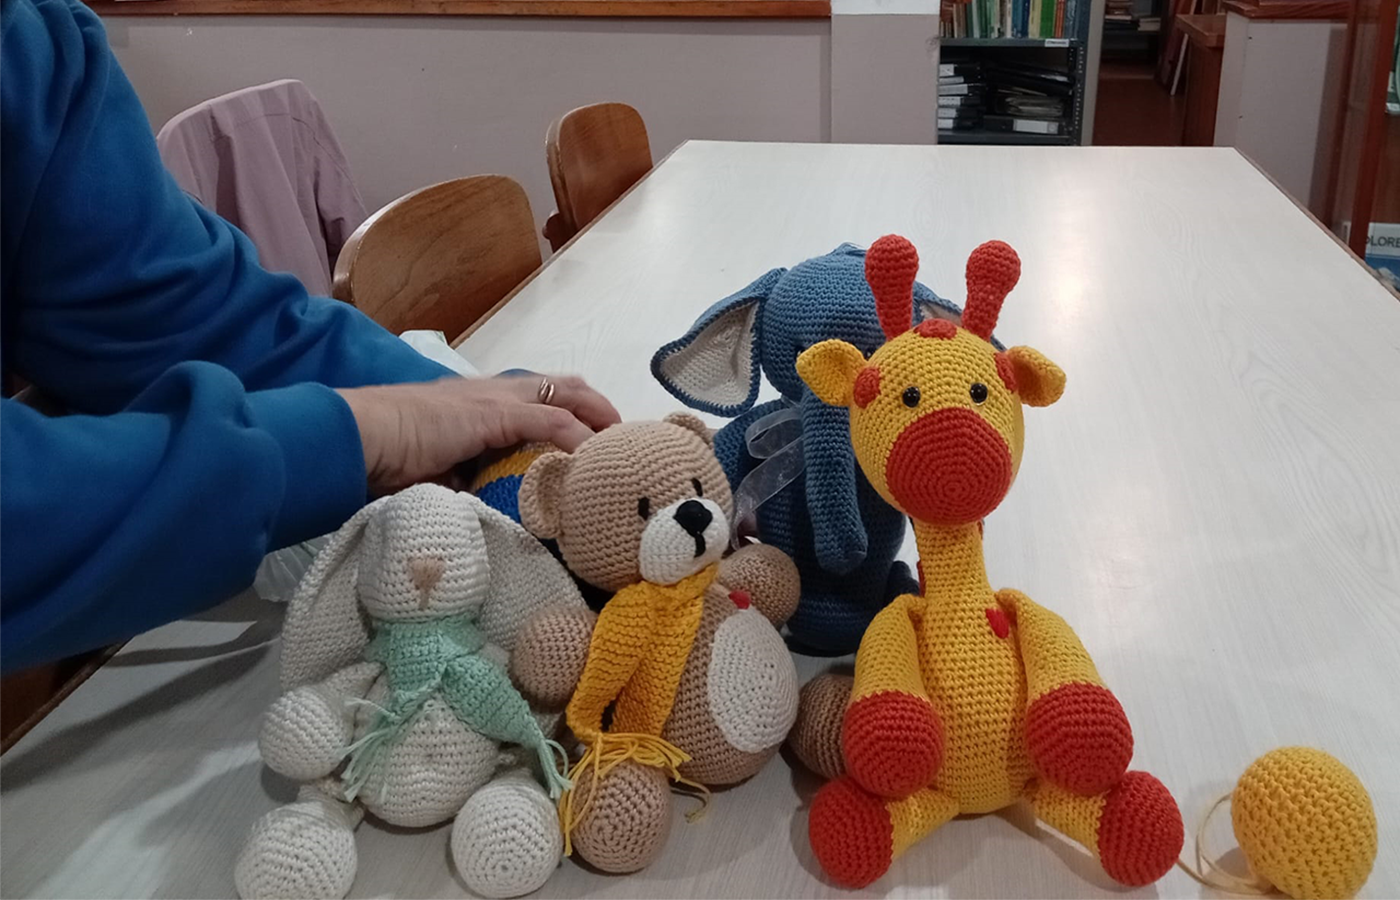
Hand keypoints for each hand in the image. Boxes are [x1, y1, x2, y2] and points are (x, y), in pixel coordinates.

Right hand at [337, 374, 619, 494]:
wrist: (357, 437)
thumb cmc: (384, 456)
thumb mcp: (436, 471)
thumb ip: (464, 481)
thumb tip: (485, 506)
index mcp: (478, 401)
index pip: (537, 396)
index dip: (570, 412)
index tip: (595, 438)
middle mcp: (492, 391)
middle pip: (561, 386)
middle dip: (596, 408)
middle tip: (620, 439)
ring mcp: (494, 398)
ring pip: (564, 395)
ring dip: (597, 418)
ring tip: (620, 444)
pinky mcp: (493, 413)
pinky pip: (549, 421)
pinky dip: (576, 436)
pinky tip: (594, 454)